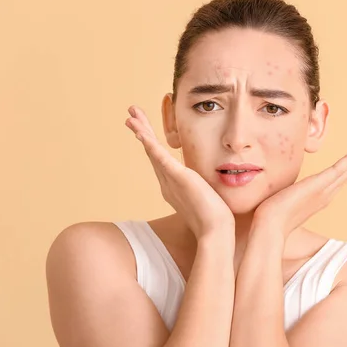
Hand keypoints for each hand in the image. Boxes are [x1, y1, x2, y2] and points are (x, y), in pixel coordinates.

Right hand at [124, 105, 234, 239]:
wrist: (215, 231)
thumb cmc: (214, 219)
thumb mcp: (205, 197)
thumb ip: (202, 189)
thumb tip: (208, 186)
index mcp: (173, 186)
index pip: (159, 159)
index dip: (149, 142)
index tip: (143, 128)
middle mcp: (167, 183)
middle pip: (151, 152)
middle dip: (141, 132)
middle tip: (130, 115)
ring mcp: (171, 181)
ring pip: (152, 151)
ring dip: (141, 132)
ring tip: (131, 116)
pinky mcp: (179, 178)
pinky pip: (161, 158)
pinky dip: (150, 144)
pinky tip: (142, 133)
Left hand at [251, 125, 346, 241]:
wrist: (269, 227)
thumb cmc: (271, 217)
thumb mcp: (283, 199)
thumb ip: (286, 193)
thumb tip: (278, 191)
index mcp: (321, 194)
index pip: (342, 172)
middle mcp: (328, 192)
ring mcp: (326, 188)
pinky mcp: (320, 185)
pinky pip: (342, 167)